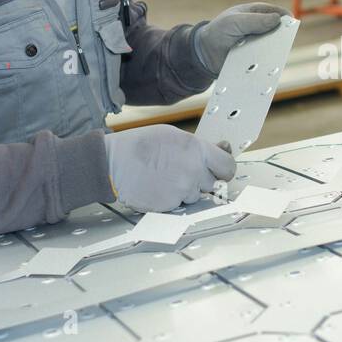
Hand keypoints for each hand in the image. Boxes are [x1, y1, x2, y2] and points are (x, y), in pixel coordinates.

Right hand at [103, 125, 235, 211]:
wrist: (113, 163)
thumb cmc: (141, 145)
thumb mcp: (173, 135)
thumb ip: (199, 146)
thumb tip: (222, 150)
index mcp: (197, 151)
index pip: (228, 167)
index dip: (224, 168)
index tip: (220, 169)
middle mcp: (194, 172)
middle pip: (213, 183)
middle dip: (202, 179)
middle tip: (184, 170)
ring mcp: (182, 191)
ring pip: (195, 195)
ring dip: (186, 189)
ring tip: (165, 176)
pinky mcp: (170, 206)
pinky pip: (179, 204)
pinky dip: (171, 198)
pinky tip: (158, 186)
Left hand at [193, 2, 290, 74]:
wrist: (205, 52)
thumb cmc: (220, 30)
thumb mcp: (234, 21)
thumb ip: (254, 20)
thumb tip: (277, 19)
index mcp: (259, 14)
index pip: (279, 14)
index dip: (287, 19)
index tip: (291, 26)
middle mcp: (263, 29)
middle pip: (280, 33)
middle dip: (281, 40)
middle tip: (279, 45)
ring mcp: (260, 45)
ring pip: (274, 50)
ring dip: (273, 55)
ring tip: (268, 59)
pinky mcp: (256, 60)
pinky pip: (265, 63)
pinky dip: (266, 66)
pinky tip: (263, 70)